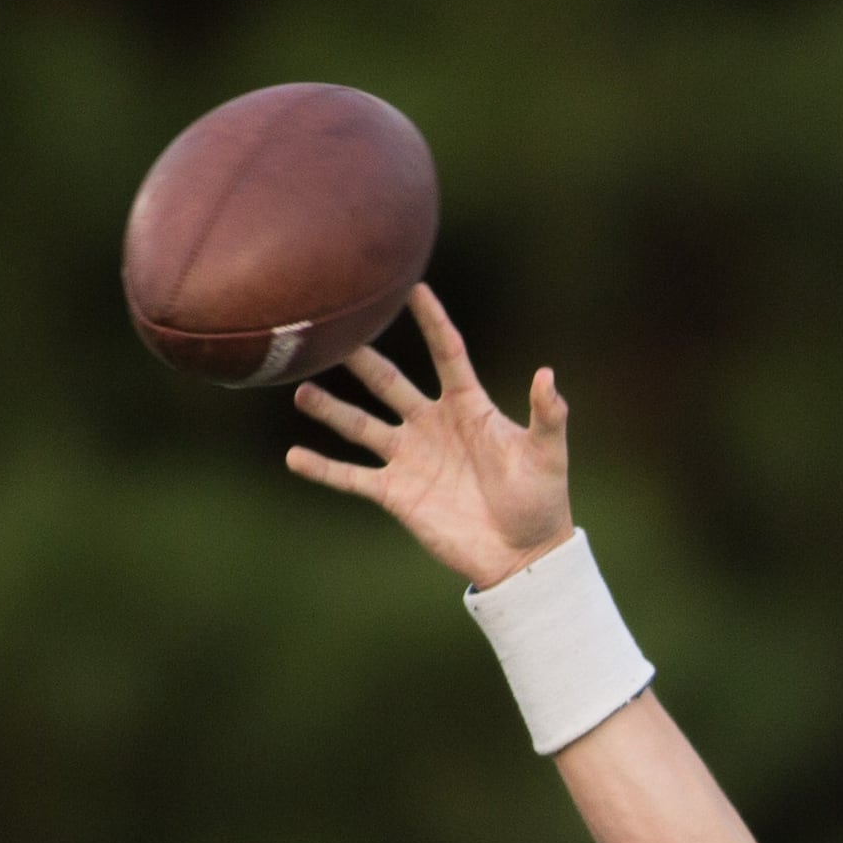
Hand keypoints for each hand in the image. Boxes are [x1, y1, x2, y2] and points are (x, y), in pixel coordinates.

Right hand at [285, 284, 573, 589]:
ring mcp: (410, 458)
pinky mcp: (396, 493)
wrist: (522, 555)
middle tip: (333, 333)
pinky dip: (323, 469)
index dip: (432, 321)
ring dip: (331, 409)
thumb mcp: (548, 454)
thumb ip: (548, 415)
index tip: (413, 287)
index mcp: (469, 407)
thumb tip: (547, 375)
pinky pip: (352, 477)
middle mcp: (432, 425)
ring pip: (361, 425)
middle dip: (362, 360)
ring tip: (300, 389)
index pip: (447, 353)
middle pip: (389, 383)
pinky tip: (294, 456)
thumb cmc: (541, 499)